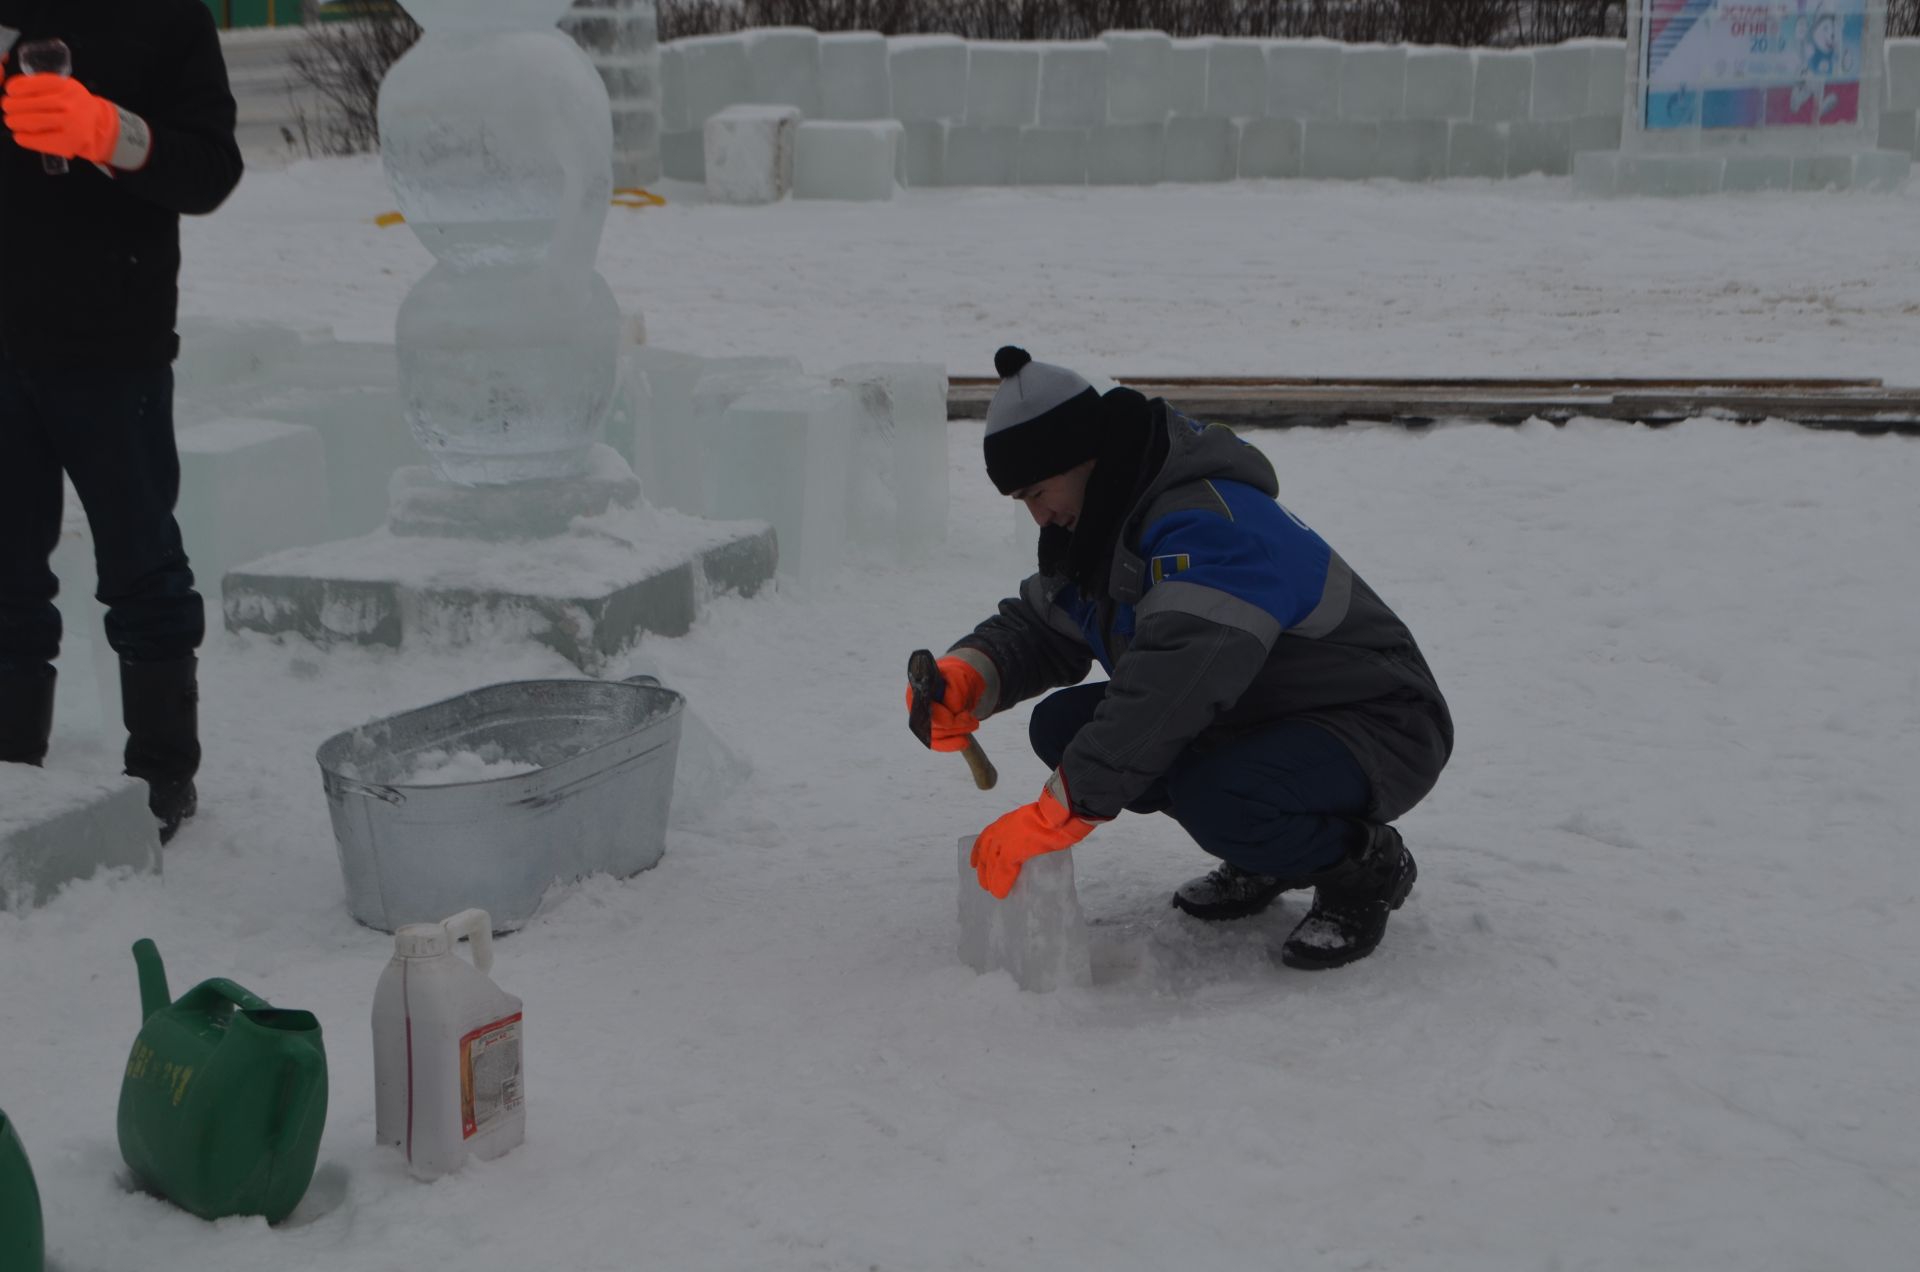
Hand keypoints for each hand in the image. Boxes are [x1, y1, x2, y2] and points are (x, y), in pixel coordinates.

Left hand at [3, 73, 120, 164]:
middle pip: (28, 104)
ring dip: (15, 122)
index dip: (15, 88)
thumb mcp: (63, 86)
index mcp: (65, 86)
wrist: (98, 124)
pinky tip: (20, 137)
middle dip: (11, 106)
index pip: (31, 84)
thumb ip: (41, 85)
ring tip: (12, 122)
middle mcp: (69, 103)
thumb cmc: (74, 104)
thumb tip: (12, 89)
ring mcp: (71, 124)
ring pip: (31, 122)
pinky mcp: (70, 142)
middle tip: (8, 108)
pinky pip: (40, 140)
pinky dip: (25, 139)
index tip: (9, 91)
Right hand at [904, 655, 985, 752]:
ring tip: (973, 724)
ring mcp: (921, 720)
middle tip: (973, 721)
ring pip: (937, 737)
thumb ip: (954, 692)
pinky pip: (936, 744)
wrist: (957, 682)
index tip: (966, 716)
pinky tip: (963, 742)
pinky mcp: (929, 731)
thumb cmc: (955, 678)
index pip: (929, 712)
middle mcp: (915, 707)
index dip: (948, 719)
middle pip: (933, 726)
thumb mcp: (958, 678)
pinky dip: (950, 745)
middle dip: (957, 726)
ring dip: (958, 733)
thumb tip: (952, 710)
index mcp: (918, 690)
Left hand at [970, 773, 1095, 898]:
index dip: (978, 851)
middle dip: (983, 869)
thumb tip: (1033, 844)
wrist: (1057, 813)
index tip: (974, 863)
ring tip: (992, 891)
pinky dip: (1001, 883)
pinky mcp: (1012, 851)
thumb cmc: (1053, 816)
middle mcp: (1002, 830)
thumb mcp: (1034, 823)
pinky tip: (1001, 893)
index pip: (986, 838)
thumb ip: (1028, 833)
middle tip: (984, 884)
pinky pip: (1002, 871)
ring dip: (990, 878)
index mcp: (1007, 821)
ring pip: (991, 863)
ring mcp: (1005, 840)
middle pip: (986, 853)